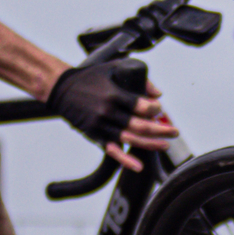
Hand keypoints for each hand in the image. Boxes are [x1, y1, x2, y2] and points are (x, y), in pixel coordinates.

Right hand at [47, 54, 179, 168]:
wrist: (60, 88)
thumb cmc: (88, 78)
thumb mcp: (113, 69)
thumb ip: (138, 79)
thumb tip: (157, 94)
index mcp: (114, 93)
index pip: (141, 105)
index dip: (155, 110)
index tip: (161, 111)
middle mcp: (107, 110)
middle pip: (139, 124)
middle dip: (160, 129)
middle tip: (173, 131)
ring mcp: (100, 124)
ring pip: (129, 138)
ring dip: (150, 143)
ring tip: (165, 144)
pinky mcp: (93, 135)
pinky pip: (112, 150)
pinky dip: (125, 159)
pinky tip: (138, 165)